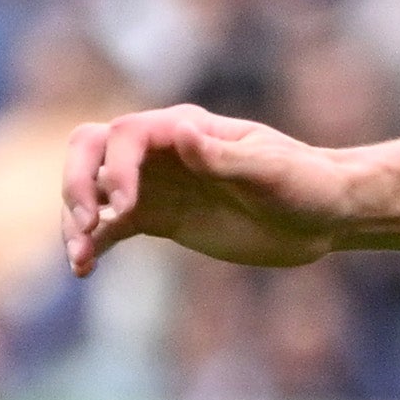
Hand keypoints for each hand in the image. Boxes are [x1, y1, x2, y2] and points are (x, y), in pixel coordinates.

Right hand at [64, 103, 355, 276]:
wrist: (323, 215)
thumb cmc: (305, 183)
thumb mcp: (272, 171)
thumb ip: (222, 156)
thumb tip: (179, 131)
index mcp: (185, 129)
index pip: (125, 135)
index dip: (116, 166)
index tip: (125, 204)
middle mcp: (161, 152)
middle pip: (90, 149)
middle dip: (76, 182)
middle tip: (88, 223)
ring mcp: (156, 185)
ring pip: (93, 190)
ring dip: (76, 218)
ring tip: (81, 256)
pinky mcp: (159, 218)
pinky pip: (113, 228)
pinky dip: (94, 245)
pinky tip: (83, 269)